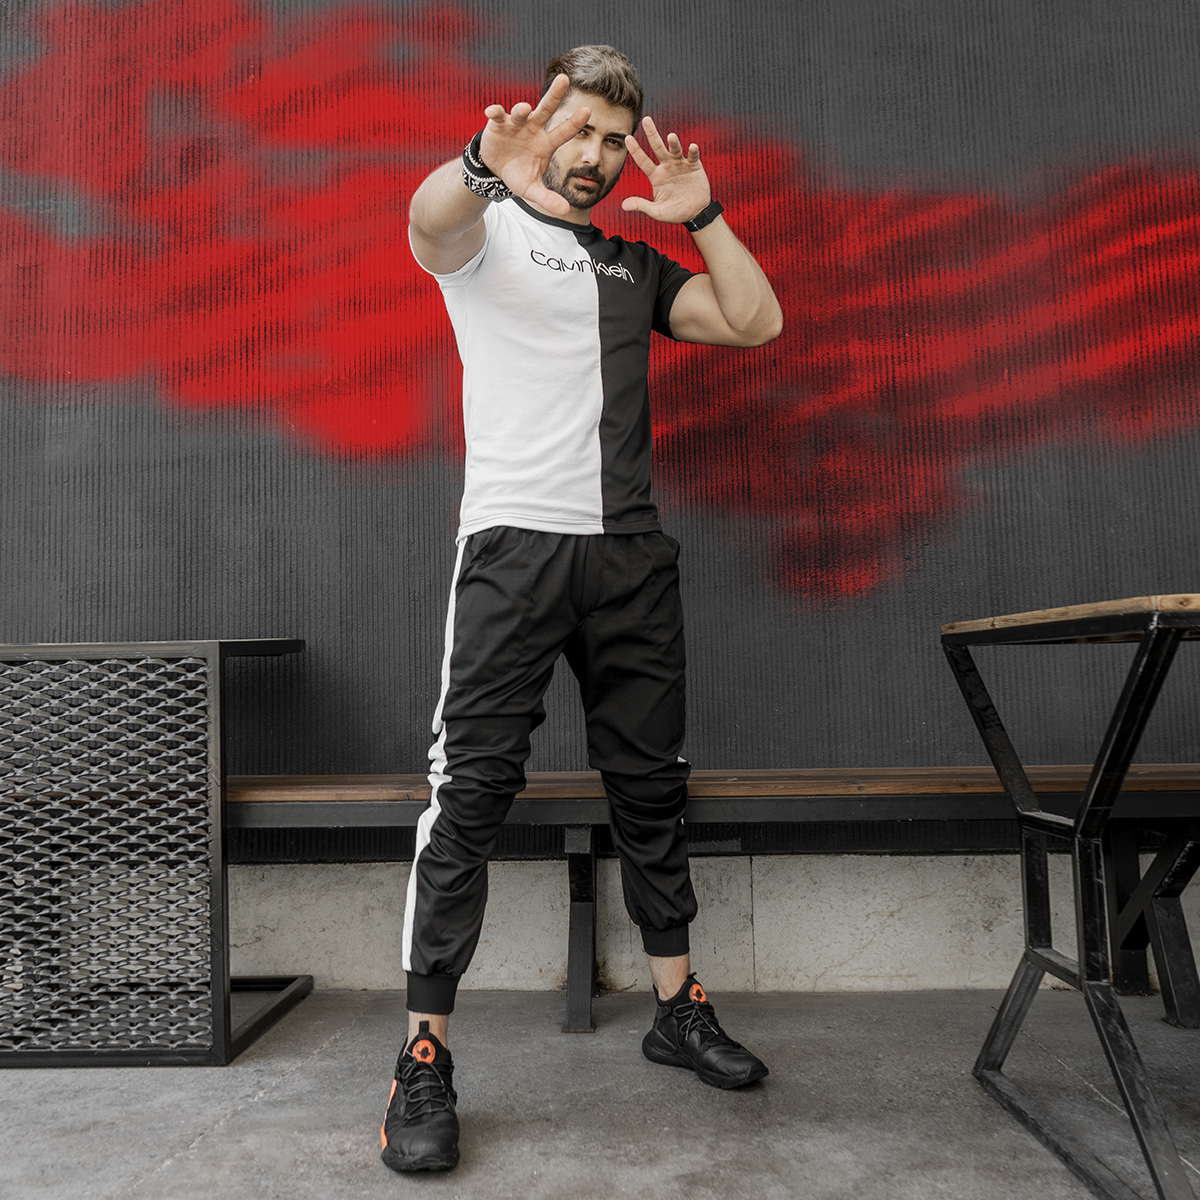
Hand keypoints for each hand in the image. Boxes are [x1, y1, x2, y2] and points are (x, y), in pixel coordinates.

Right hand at [479, 74, 589, 216]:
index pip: (563, 132)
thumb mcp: (532, 190)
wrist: (496, 170)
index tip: (587, 111)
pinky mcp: (498, 124)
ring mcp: (516, 124)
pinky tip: (492, 112)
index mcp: (546, 143)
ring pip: (521, 112)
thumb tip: (567, 212)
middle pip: (546, 109)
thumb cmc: (519, 175)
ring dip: (522, 109)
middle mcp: (534, 128)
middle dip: (554, 94)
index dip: (574, 123)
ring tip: (523, 109)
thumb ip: (548, 200)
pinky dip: (495, 112)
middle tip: (564, 79)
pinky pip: (497, 115)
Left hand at [621, 117, 711, 223]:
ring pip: (675, 150)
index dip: (636, 150)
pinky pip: (693, 156)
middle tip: (646, 120)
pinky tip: (692, 147)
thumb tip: (623, 206)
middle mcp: (666, 166)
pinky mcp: (694, 166)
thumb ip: (642, 206)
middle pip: (657, 147)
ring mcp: (680, 164)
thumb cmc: (674, 212)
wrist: (695, 213)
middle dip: (652, 134)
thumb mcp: (657, 211)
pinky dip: (693, 151)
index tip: (627, 138)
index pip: (643, 161)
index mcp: (655, 175)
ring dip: (673, 143)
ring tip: (671, 136)